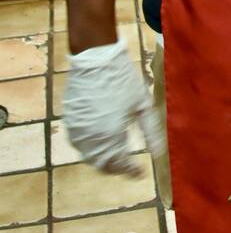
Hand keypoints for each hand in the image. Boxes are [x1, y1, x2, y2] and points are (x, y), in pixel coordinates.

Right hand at [63, 38, 165, 177]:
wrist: (96, 59)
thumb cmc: (124, 80)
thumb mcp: (143, 105)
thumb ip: (152, 132)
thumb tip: (159, 154)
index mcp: (112, 135)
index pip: (121, 164)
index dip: (132, 171)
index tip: (141, 173)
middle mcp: (91, 138)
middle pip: (103, 165)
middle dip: (117, 168)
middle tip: (129, 166)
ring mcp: (77, 131)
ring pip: (89, 157)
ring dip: (103, 161)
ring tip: (117, 157)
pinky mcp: (69, 122)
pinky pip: (79, 144)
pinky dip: (91, 149)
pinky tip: (101, 144)